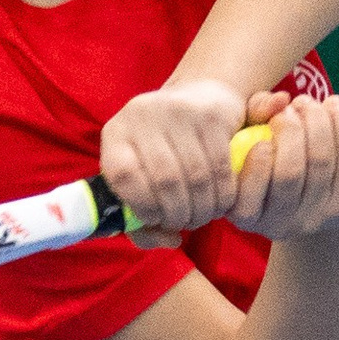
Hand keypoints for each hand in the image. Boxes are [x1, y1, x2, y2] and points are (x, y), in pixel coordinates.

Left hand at [97, 77, 247, 245]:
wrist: (199, 98)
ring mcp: (178, 111)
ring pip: (197, 177)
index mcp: (116, 134)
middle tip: (186, 224)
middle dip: (179, 214)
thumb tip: (170, 241)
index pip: (124, 176)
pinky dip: (222, 195)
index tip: (156, 220)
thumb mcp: (143, 179)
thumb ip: (144, 222)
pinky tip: (219, 203)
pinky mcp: (211, 115)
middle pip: (166, 180)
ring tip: (202, 217)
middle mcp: (142, 115)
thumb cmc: (164, 151)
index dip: (143, 207)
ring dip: (203, 209)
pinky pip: (220, 168)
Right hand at [227, 90, 338, 241]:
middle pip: (289, 173)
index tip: (264, 134)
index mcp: (245, 214)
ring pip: (320, 162)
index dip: (258, 160)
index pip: (248, 192)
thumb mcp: (251, 142)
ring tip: (309, 103)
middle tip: (291, 107)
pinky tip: (334, 106)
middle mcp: (280, 224)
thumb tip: (279, 100)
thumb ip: (252, 117)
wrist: (319, 200)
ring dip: (317, 121)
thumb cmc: (273, 161)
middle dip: (291, 130)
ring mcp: (316, 216)